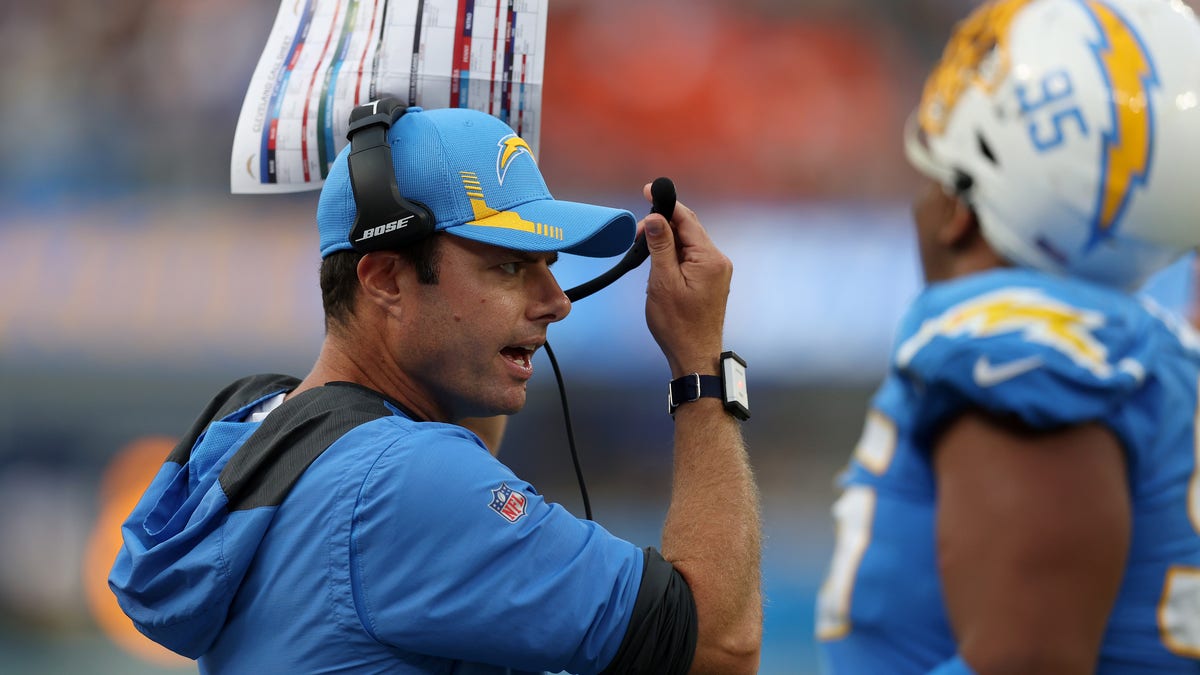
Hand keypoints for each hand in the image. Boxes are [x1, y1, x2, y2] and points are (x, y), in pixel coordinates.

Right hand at [641, 182, 731, 377]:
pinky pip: (690, 257)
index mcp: (709, 257)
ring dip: (666, 241)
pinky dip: (673, 254)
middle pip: (688, 228)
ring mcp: (716, 271)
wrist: (694, 355)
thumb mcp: (663, 282)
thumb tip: (655, 218)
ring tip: (644, 251)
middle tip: (637, 233)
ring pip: (688, 243)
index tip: (648, 190)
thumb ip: (660, 246)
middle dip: (662, 224)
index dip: (666, 203)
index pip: (687, 218)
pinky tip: (658, 263)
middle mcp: (718, 260)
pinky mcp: (710, 281)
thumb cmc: (678, 324)